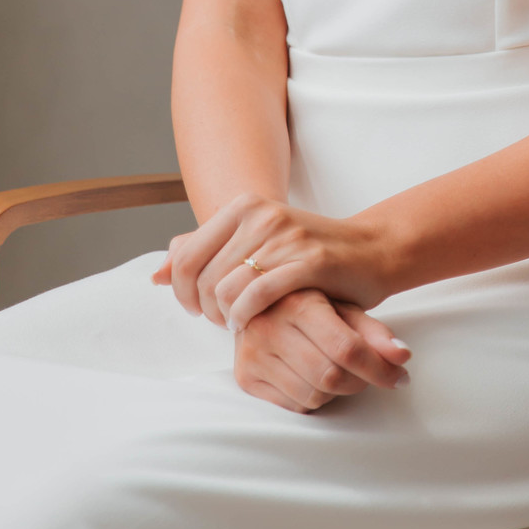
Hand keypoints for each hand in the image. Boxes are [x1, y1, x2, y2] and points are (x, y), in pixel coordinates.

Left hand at [151, 191, 397, 331]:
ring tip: (238, 324)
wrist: (371, 251)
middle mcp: (261, 213)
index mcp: (244, 204)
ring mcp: (286, 235)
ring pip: (227, 288)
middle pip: (204, 276)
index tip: (197, 309)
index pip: (187, 254)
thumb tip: (156, 275)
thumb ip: (204, 253)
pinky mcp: (309, 260)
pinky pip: (258, 294)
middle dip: (206, 309)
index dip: (183, 291)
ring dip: (226, 316)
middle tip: (222, 321)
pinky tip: (251, 324)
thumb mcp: (254, 243)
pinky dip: (246, 316)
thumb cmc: (309, 254)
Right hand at [232, 288, 409, 411]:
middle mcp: (269, 327)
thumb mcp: (343, 307)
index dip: (379, 368)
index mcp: (298, 302)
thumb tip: (402, 356)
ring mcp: (252, 354)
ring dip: (336, 391)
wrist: (259, 304)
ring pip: (313, 395)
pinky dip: (312, 398)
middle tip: (369, 373)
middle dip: (360, 381)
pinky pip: (293, 407)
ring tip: (336, 369)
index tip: (400, 377)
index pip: (346, 348)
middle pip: (331, 376)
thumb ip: (373, 332)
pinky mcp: (244, 378)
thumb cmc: (311, 304)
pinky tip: (311, 376)